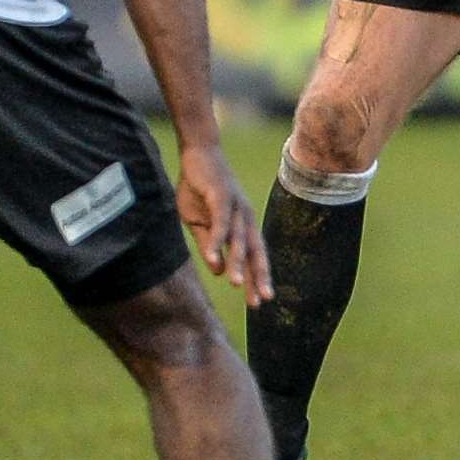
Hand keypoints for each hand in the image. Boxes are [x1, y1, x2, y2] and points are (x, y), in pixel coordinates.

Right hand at [176, 141, 272, 307]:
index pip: (253, 256)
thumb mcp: (201, 223)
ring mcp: (237, 206)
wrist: (198, 156)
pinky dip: (217, 241)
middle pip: (255, 251)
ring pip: (239, 240)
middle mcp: (245, 217)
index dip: (257, 278)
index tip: (259, 303)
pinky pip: (221, 222)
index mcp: (242, 225)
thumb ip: (211, 246)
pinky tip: (213, 259)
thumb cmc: (201, 190)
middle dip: (258, 276)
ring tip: (238, 285)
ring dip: (239, 262)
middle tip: (261, 301)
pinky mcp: (223, 196)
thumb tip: (219, 270)